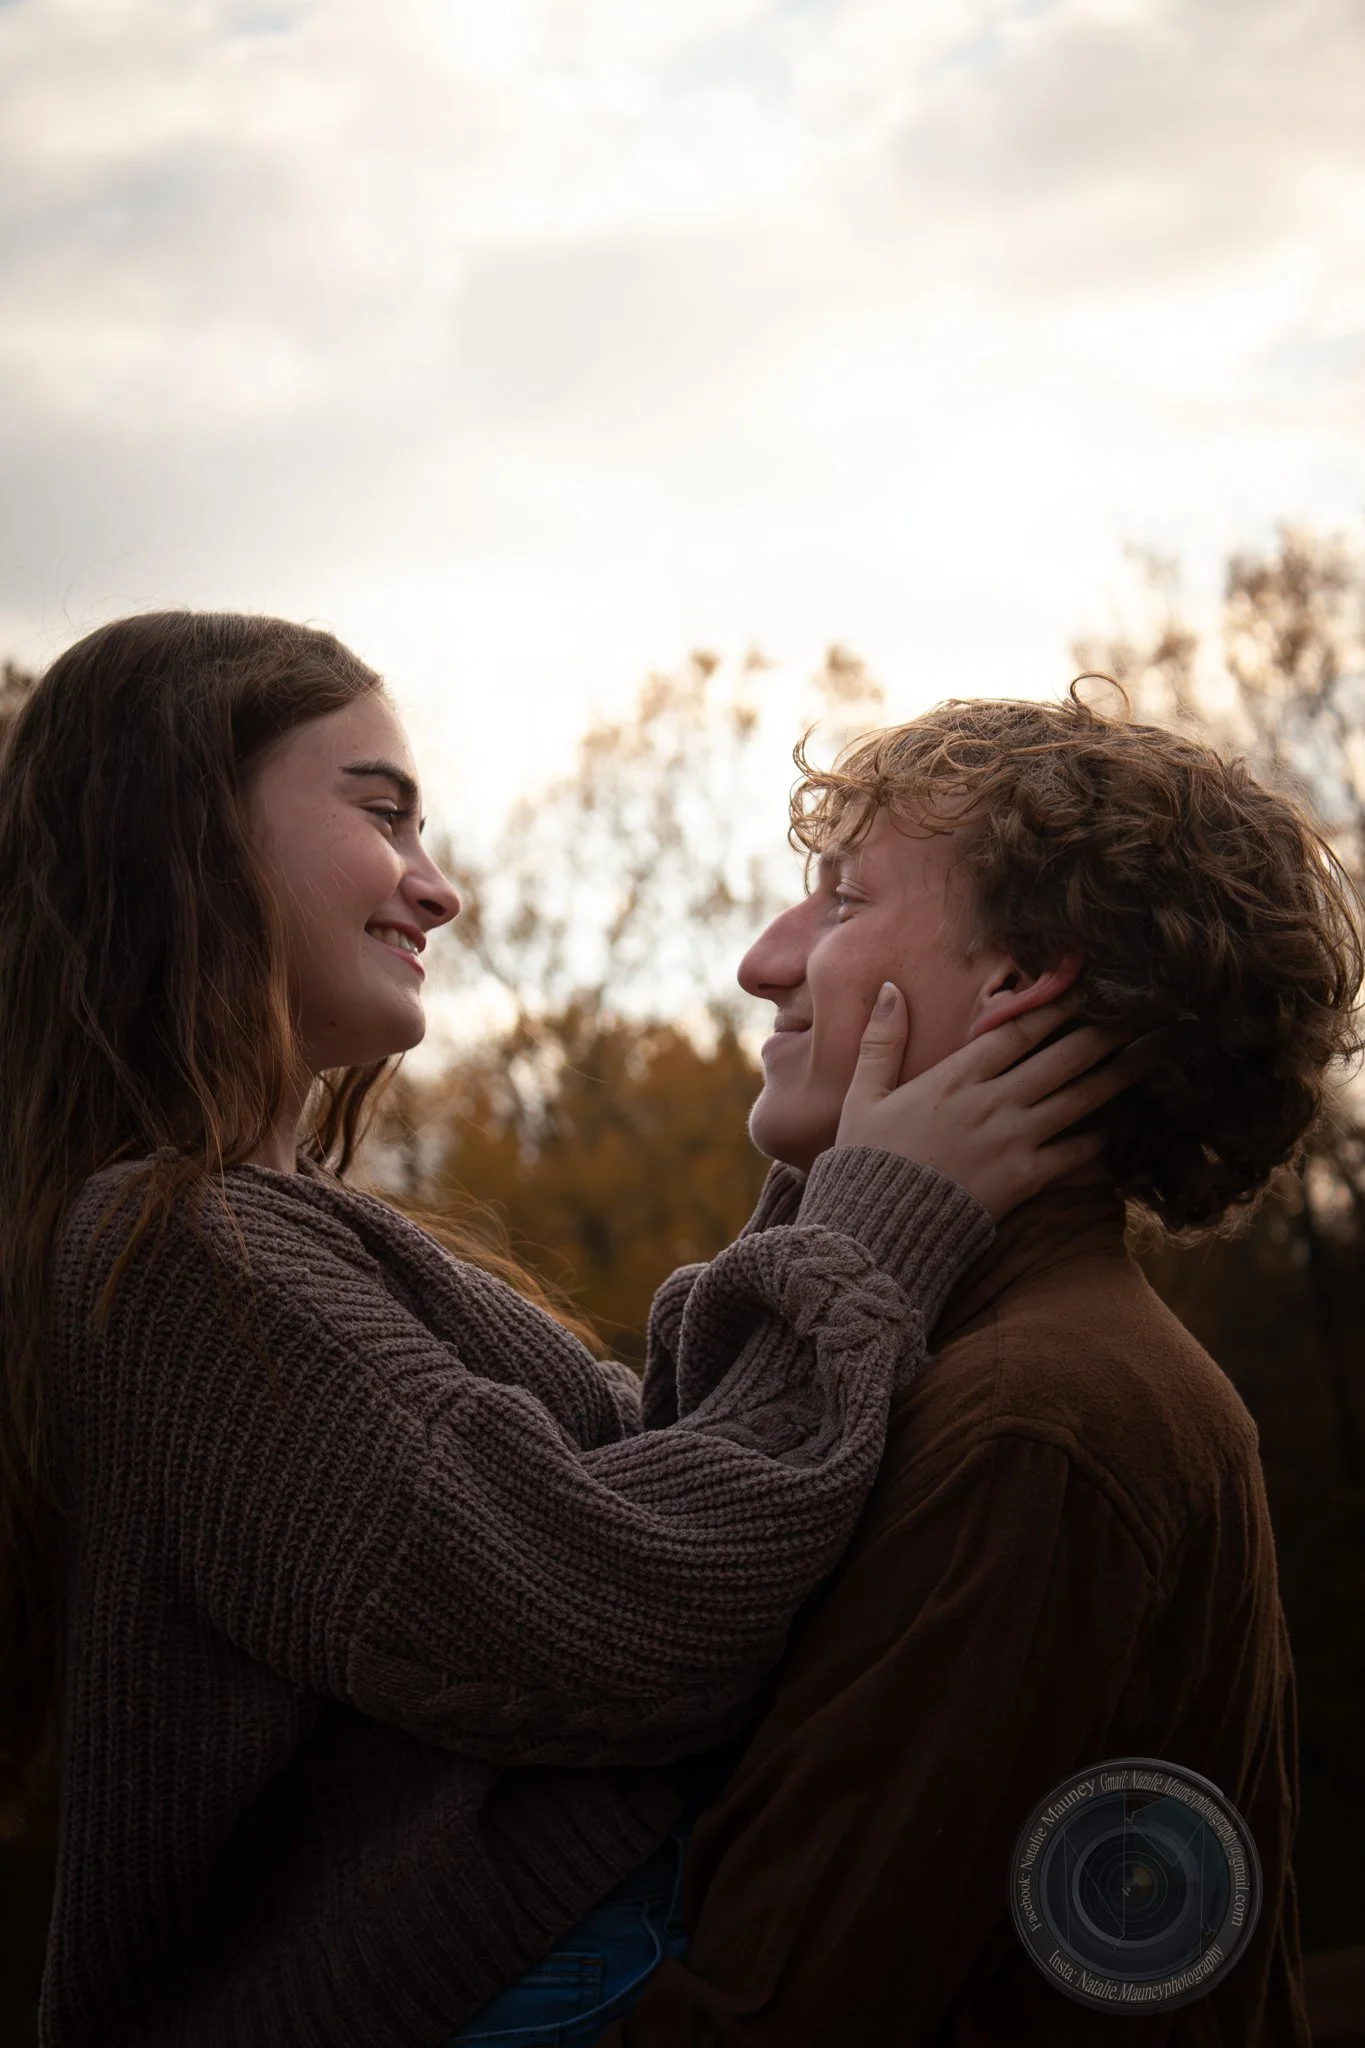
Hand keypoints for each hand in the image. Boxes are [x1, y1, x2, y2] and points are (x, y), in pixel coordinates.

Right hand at [833, 982, 1155, 1220]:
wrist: (876, 1232)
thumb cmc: (866, 1163)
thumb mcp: (862, 1097)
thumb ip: (880, 1042)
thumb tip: (889, 990)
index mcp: (954, 1078)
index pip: (1017, 1030)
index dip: (1055, 1004)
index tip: (1086, 985)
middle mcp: (992, 1102)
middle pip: (1061, 1057)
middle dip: (1103, 1032)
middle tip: (1140, 1012)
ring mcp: (1013, 1141)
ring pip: (1078, 1099)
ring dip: (1116, 1075)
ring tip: (1149, 1056)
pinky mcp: (1025, 1180)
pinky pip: (1073, 1153)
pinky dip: (1096, 1139)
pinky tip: (1114, 1127)